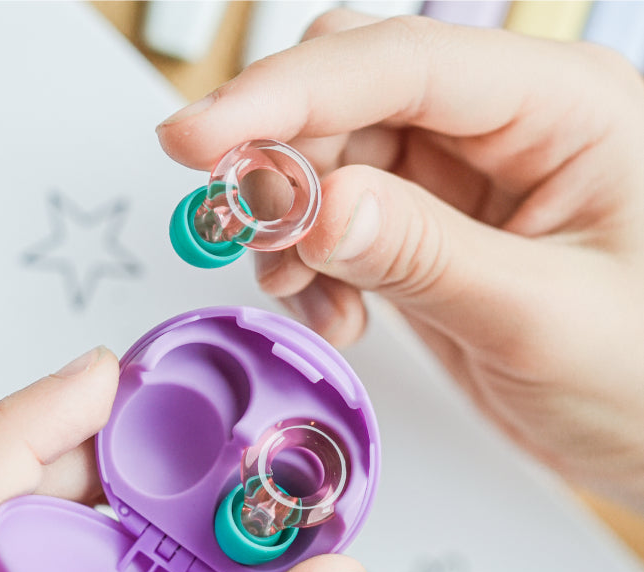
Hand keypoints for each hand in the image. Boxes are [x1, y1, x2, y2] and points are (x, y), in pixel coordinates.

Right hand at [157, 12, 643, 511]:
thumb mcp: (539, 317)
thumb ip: (425, 257)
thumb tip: (317, 208)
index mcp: (559, 108)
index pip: (402, 63)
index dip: (288, 93)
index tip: (202, 137)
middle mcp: (499, 128)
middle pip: (347, 95)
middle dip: (281, 159)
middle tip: (255, 230)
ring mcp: (454, 182)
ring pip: (324, 161)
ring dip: (290, 226)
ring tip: (315, 296)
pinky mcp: (422, 233)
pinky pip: (332, 223)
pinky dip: (308, 265)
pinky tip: (337, 312)